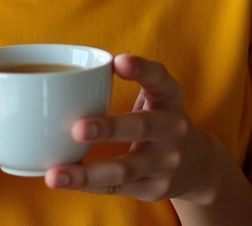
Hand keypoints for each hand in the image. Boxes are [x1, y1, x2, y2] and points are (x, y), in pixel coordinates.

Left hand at [45, 54, 215, 203]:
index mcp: (170, 96)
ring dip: (88, 173)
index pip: (159, 78)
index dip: (141, 69)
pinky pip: (116, 188)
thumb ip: (132, 75)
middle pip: (142, 128)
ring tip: (56, 175)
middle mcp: (172, 129)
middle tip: (77, 128)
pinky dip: (89, 185)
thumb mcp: (157, 91)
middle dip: (109, 129)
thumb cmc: (159, 116)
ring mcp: (165, 162)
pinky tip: (64, 181)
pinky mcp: (153, 188)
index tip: (118, 62)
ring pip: (124, 168)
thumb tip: (86, 68)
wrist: (196, 164)